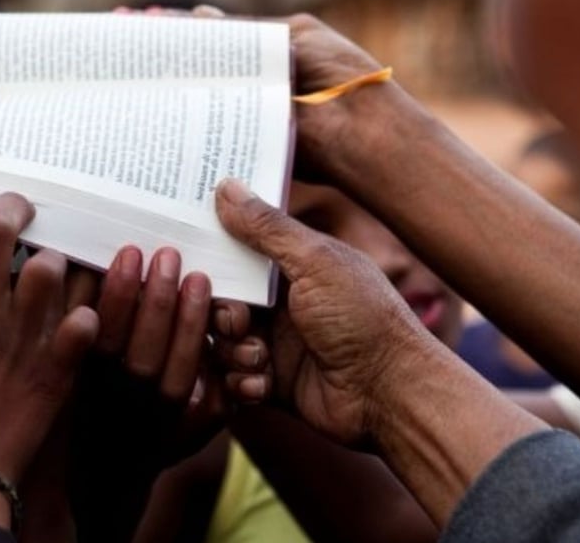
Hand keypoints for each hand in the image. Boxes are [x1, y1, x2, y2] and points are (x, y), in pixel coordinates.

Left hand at [66, 246, 268, 542]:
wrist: (105, 471)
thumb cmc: (161, 435)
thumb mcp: (200, 428)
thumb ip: (220, 398)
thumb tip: (242, 361)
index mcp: (170, 409)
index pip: (183, 364)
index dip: (191, 322)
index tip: (199, 278)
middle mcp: (132, 402)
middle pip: (145, 353)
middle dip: (158, 303)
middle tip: (167, 256)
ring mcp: (95, 390)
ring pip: (105, 345)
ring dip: (119, 297)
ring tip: (131, 254)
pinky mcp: (66, 375)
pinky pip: (71, 340)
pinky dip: (78, 304)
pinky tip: (87, 268)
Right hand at [214, 178, 439, 446]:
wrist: (390, 393)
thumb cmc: (363, 319)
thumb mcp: (315, 261)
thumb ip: (266, 227)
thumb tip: (226, 186)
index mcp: (292, 267)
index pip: (237, 253)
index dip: (213, 257)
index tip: (189, 260)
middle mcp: (281, 303)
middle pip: (220, 301)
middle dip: (222, 314)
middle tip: (240, 322)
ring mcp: (276, 345)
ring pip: (222, 343)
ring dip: (234, 351)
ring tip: (261, 358)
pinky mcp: (273, 383)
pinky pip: (234, 380)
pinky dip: (244, 382)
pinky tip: (266, 383)